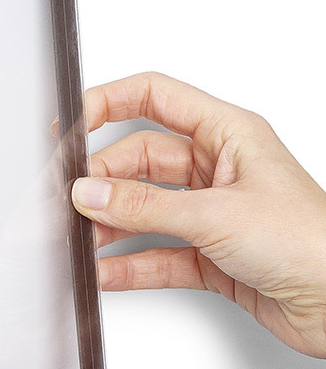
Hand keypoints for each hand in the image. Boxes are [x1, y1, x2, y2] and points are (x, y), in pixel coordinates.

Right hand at [65, 72, 325, 357]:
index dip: (107, 102)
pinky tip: (105, 270)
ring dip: (110, 223)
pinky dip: (129, 263)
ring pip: (144, 207)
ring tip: (78, 237)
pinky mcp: (212, 254)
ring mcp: (213, 211)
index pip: (153, 97)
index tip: (69, 124)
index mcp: (227, 133)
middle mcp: (217, 167)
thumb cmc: (313, 243)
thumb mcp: (217, 215)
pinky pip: (157, 253)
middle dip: (101, 179)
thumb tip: (88, 193)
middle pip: (138, 159)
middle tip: (68, 198)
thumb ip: (144, 206)